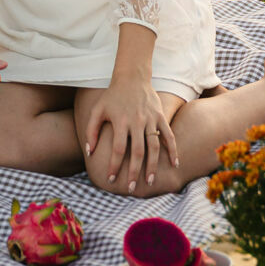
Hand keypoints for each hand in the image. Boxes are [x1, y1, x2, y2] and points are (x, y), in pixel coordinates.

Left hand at [84, 76, 177, 191]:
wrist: (132, 77)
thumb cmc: (112, 96)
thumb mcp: (97, 110)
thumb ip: (91, 131)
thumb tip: (90, 152)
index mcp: (120, 121)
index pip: (118, 149)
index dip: (114, 165)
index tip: (111, 179)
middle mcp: (136, 122)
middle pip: (137, 152)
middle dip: (134, 172)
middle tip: (131, 188)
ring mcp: (150, 119)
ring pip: (154, 147)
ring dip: (152, 166)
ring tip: (149, 181)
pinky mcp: (160, 116)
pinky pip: (169, 136)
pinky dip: (173, 150)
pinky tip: (174, 164)